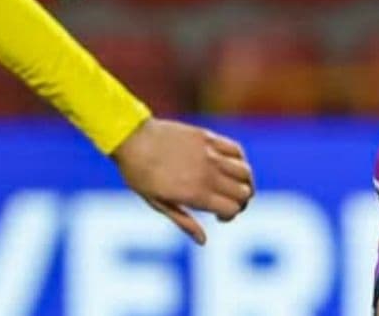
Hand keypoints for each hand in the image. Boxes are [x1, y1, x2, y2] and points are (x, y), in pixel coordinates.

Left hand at [110, 118, 254, 244]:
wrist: (132, 139)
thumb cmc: (140, 175)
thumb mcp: (158, 204)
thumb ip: (184, 222)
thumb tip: (203, 241)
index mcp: (195, 194)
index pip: (233, 209)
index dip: (230, 216)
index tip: (218, 216)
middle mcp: (208, 174)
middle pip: (244, 192)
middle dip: (240, 202)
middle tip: (227, 202)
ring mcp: (210, 154)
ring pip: (245, 171)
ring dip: (245, 182)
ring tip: (233, 185)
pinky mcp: (209, 138)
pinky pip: (236, 150)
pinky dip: (239, 160)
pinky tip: (230, 166)